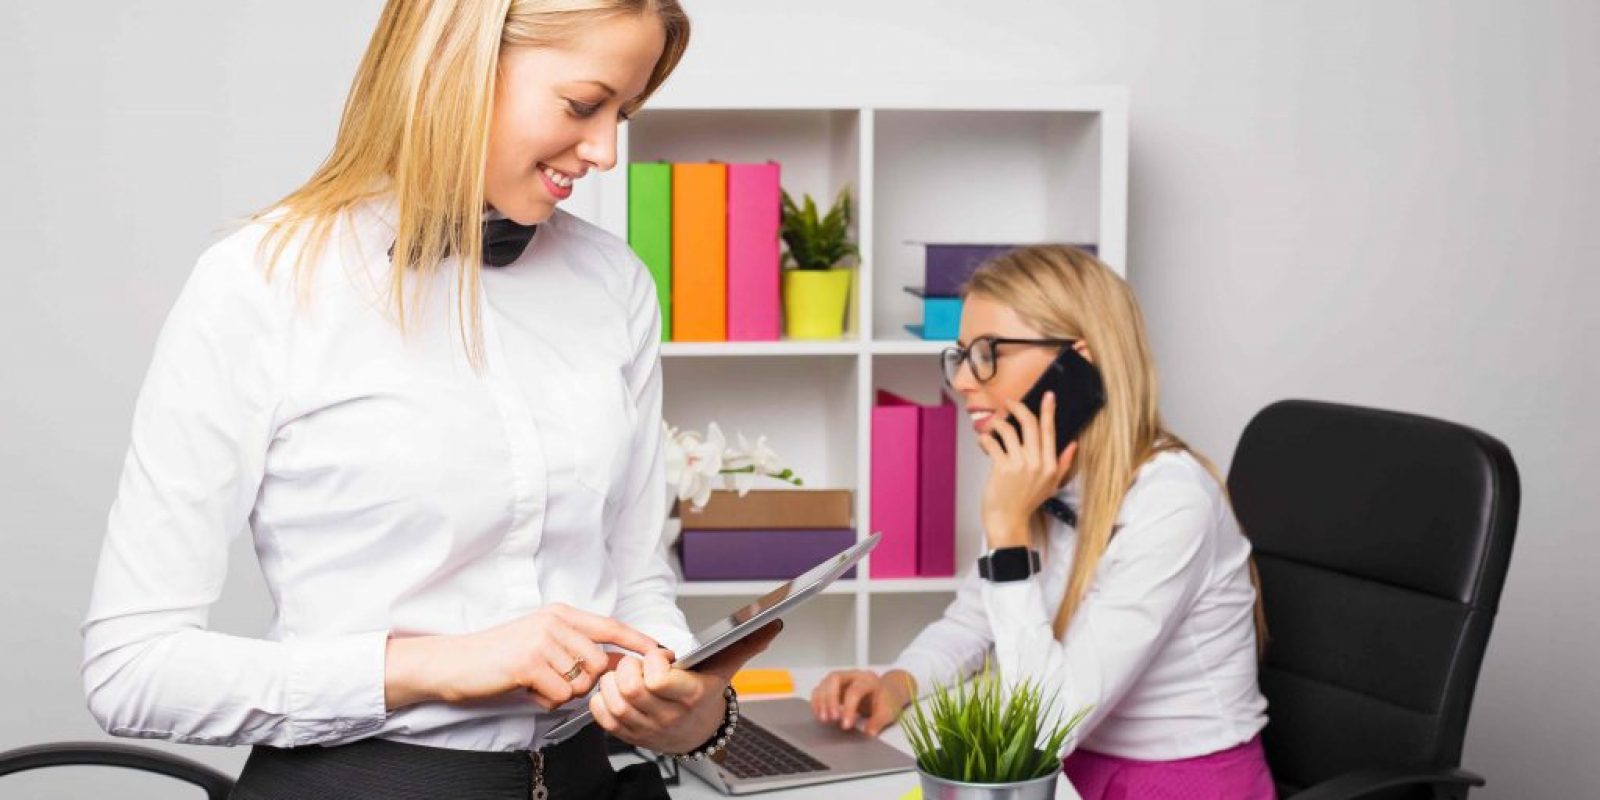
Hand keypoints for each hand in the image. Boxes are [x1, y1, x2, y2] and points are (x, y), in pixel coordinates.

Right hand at [383, 603, 661, 711]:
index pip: (611, 626)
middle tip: (554, 679)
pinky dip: (545, 701)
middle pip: (600, 663)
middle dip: (584, 681)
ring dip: (562, 692)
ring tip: (536, 682)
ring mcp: (542, 641)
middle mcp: (555, 622)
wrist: (456, 662)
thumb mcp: (542, 641)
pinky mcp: (529, 663)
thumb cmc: (499, 656)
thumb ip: (576, 647)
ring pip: (581, 682)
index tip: (664, 652)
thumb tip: (615, 664)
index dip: (640, 641)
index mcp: (561, 614)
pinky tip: (527, 689)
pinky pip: (560, 695)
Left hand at [590, 620, 782, 753]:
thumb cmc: (705, 696)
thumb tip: (772, 624)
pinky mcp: (627, 735)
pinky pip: (602, 716)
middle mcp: (666, 715)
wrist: (698, 734)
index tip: (662, 657)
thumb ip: (745, 644)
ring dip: (614, 681)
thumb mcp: (725, 668)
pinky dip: (603, 699)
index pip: (657, 679)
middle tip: (639, 663)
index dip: (653, 661)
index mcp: (689, 696)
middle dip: (630, 666)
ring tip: (628, 674)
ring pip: (614, 699)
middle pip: (631, 688)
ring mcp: (645, 727)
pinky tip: (618, 690)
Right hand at [809, 668, 915, 735]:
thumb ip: (878, 722)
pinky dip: (817, 701)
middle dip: (830, 699)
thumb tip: (869, 732)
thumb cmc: (887, 699)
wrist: (888, 692)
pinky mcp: (834, 687)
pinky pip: (820, 690)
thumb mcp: (888, 712)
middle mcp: (853, 676)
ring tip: (823, 718)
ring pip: (825, 683)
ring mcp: (842, 679)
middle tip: (831, 718)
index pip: (854, 690)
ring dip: (821, 701)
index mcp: (868, 680)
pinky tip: (819, 714)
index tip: (846, 724)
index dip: (849, 708)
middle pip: (834, 679)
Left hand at [977, 391, 1077, 548]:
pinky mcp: (1002, 468)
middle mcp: (1036, 462)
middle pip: (1029, 424)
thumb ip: (1062, 463)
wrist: (1008, 521)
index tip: (1048, 396)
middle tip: (1009, 402)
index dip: (1048, 410)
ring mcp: (1019, 464)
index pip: (1050, 431)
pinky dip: (985, 438)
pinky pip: (992, 442)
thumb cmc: (1026, 503)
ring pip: (1008, 430)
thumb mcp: (1051, 485)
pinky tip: (983, 441)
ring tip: (992, 427)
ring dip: (997, 424)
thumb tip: (1073, 445)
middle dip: (1018, 407)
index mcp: (1049, 464)